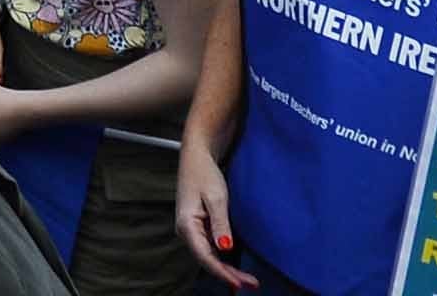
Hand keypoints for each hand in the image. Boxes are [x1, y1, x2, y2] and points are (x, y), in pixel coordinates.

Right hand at [179, 136, 250, 288]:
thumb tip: (225, 248)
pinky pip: (210, 248)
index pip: (205, 256)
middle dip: (228, 274)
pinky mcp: (199, 227)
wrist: (198, 154)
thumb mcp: (216, 197)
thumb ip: (220, 224)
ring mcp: (192, 230)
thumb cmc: (204, 172)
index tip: (239, 283)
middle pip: (207, 260)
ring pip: (209, 256)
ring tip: (247, 280)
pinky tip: (235, 266)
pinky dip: (223, 259)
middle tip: (251, 284)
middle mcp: (186, 231)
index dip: (222, 272)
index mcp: (186, 225)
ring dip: (227, 268)